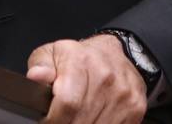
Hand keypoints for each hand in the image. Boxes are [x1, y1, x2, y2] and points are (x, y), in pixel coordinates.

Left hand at [27, 35, 146, 122]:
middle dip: (66, 123)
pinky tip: (91, 118)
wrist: (114, 54)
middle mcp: (105, 76)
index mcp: (81, 60)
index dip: (54, 118)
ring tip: (75, 117)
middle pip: (82, 120)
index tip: (49, 120)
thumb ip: (41, 66)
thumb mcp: (53, 53)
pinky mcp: (135, 108)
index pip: (68, 103)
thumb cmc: (79, 57)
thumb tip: (36, 77)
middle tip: (60, 119)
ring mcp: (123, 93)